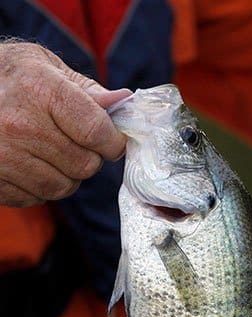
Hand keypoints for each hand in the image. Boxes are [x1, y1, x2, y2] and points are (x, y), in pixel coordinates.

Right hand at [0, 42, 130, 206]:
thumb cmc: (6, 77)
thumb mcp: (44, 66)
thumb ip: (86, 89)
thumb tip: (123, 102)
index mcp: (39, 89)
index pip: (95, 130)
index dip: (113, 142)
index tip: (113, 142)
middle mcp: (20, 125)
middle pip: (84, 165)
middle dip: (90, 158)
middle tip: (78, 144)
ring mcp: (5, 157)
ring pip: (64, 187)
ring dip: (68, 176)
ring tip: (53, 153)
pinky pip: (39, 197)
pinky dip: (43, 187)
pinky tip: (31, 164)